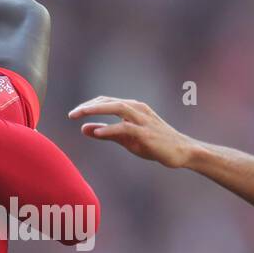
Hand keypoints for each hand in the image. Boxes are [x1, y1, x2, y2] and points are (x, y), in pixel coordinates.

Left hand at [67, 96, 195, 167]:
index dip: (89, 105)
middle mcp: (137, 109)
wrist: (181, 151)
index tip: (74, 113)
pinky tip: (97, 131)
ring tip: (80, 115)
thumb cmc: (154, 143)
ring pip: (117, 108)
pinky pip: (126, 128)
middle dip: (89, 106)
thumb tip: (84, 129)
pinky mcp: (146, 133)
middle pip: (109, 102)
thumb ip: (105, 133)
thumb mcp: (126, 138)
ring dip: (97, 110)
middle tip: (72, 114)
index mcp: (133, 108)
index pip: (106, 101)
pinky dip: (110, 128)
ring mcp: (143, 120)